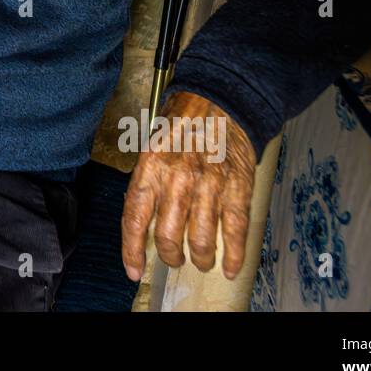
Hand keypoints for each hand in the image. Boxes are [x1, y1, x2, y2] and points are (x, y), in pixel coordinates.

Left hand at [121, 90, 256, 281]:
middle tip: (175, 260)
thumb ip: (146, 183)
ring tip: (201, 261)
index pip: (135, 220)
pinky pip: (235, 231)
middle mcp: (177, 179)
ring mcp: (209, 185)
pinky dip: (233, 256)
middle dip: (171, 257)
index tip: (134, 271)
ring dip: (201, 259)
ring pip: (202, 240)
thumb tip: (140, 223)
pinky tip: (229, 267)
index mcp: (150, 168)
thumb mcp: (150, 147)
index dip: (132, 251)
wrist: (219, 100)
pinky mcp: (237, 188)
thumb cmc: (181, 124)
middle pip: (169, 237)